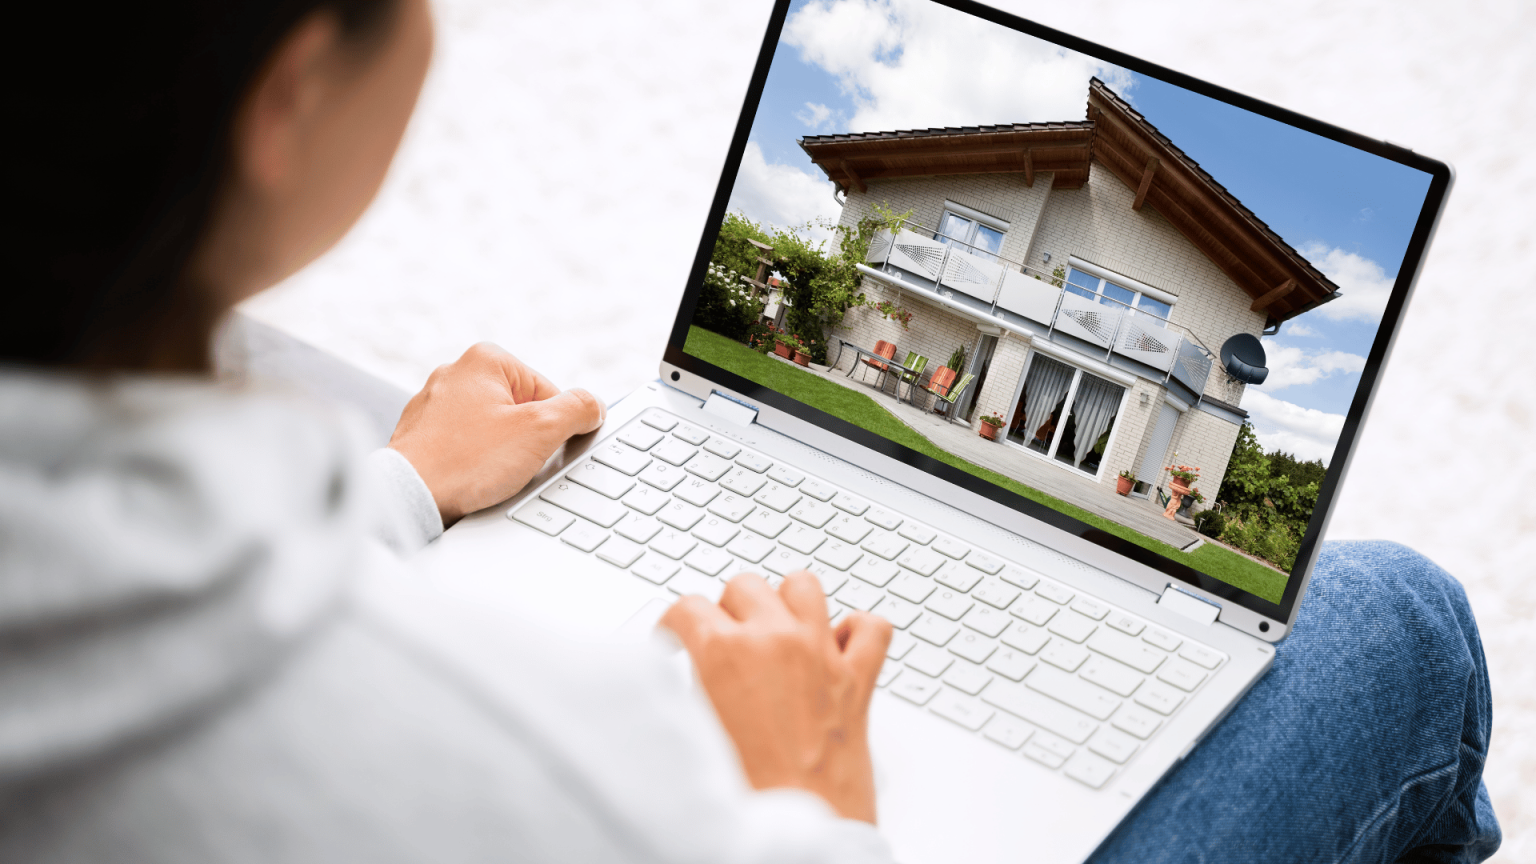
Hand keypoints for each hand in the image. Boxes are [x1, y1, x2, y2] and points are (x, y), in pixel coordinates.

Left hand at [389, 342, 603, 524]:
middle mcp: (456, 372)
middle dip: (525, 441)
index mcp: (486, 359)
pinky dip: (474, 462)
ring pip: (494, 430)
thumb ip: (578, 409)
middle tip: (510, 463)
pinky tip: (468, 477)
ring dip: (500, 454)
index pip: (549, 394)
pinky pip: (467, 445)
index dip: (554, 429)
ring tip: (485, 472)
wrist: (409, 497)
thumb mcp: (540, 431)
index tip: (538, 450)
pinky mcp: (423, 432)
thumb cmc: (466, 462)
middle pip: (522, 410)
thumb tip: (594, 406)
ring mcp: (435, 402)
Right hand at [660, 571, 891, 823]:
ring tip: (776, 627)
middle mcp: (775, 642)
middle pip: (745, 585)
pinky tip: (837, 645)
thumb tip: (696, 669)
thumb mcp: (698, 730)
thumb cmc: (748, 796)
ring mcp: (821, 654)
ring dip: (786, 602)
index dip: (674, 625)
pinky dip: (856, 630)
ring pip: (803, 585)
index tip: (675, 639)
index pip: (687, 605)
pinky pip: (871, 626)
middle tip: (723, 639)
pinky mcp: (858, 679)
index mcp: (724, 652)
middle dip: (728, 609)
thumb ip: (697, 686)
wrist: (802, 834)